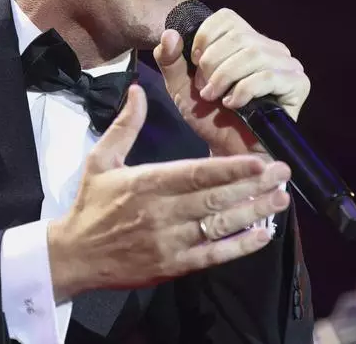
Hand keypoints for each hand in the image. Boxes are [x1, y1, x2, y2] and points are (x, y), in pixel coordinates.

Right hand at [47, 85, 291, 301]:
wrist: (73, 256)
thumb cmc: (90, 204)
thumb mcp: (101, 159)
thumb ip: (125, 125)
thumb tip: (137, 89)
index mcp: (146, 182)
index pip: (196, 174)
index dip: (230, 168)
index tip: (259, 160)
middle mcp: (161, 212)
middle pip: (215, 199)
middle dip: (253, 186)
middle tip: (283, 173)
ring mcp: (169, 242)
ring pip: (219, 226)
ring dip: (254, 212)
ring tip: (281, 199)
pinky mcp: (172, 266)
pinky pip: (212, 255)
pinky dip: (240, 247)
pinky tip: (263, 234)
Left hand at [154, 8, 309, 156]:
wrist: (228, 152)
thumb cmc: (209, 118)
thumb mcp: (180, 87)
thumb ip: (170, 59)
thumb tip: (170, 33)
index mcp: (244, 40)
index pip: (226, 18)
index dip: (205, 38)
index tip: (196, 65)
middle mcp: (269, 47)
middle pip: (238, 36)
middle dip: (212, 65)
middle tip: (205, 90)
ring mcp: (287, 64)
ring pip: (253, 53)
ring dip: (225, 78)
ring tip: (216, 98)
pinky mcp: (297, 84)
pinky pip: (268, 76)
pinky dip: (243, 90)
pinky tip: (234, 105)